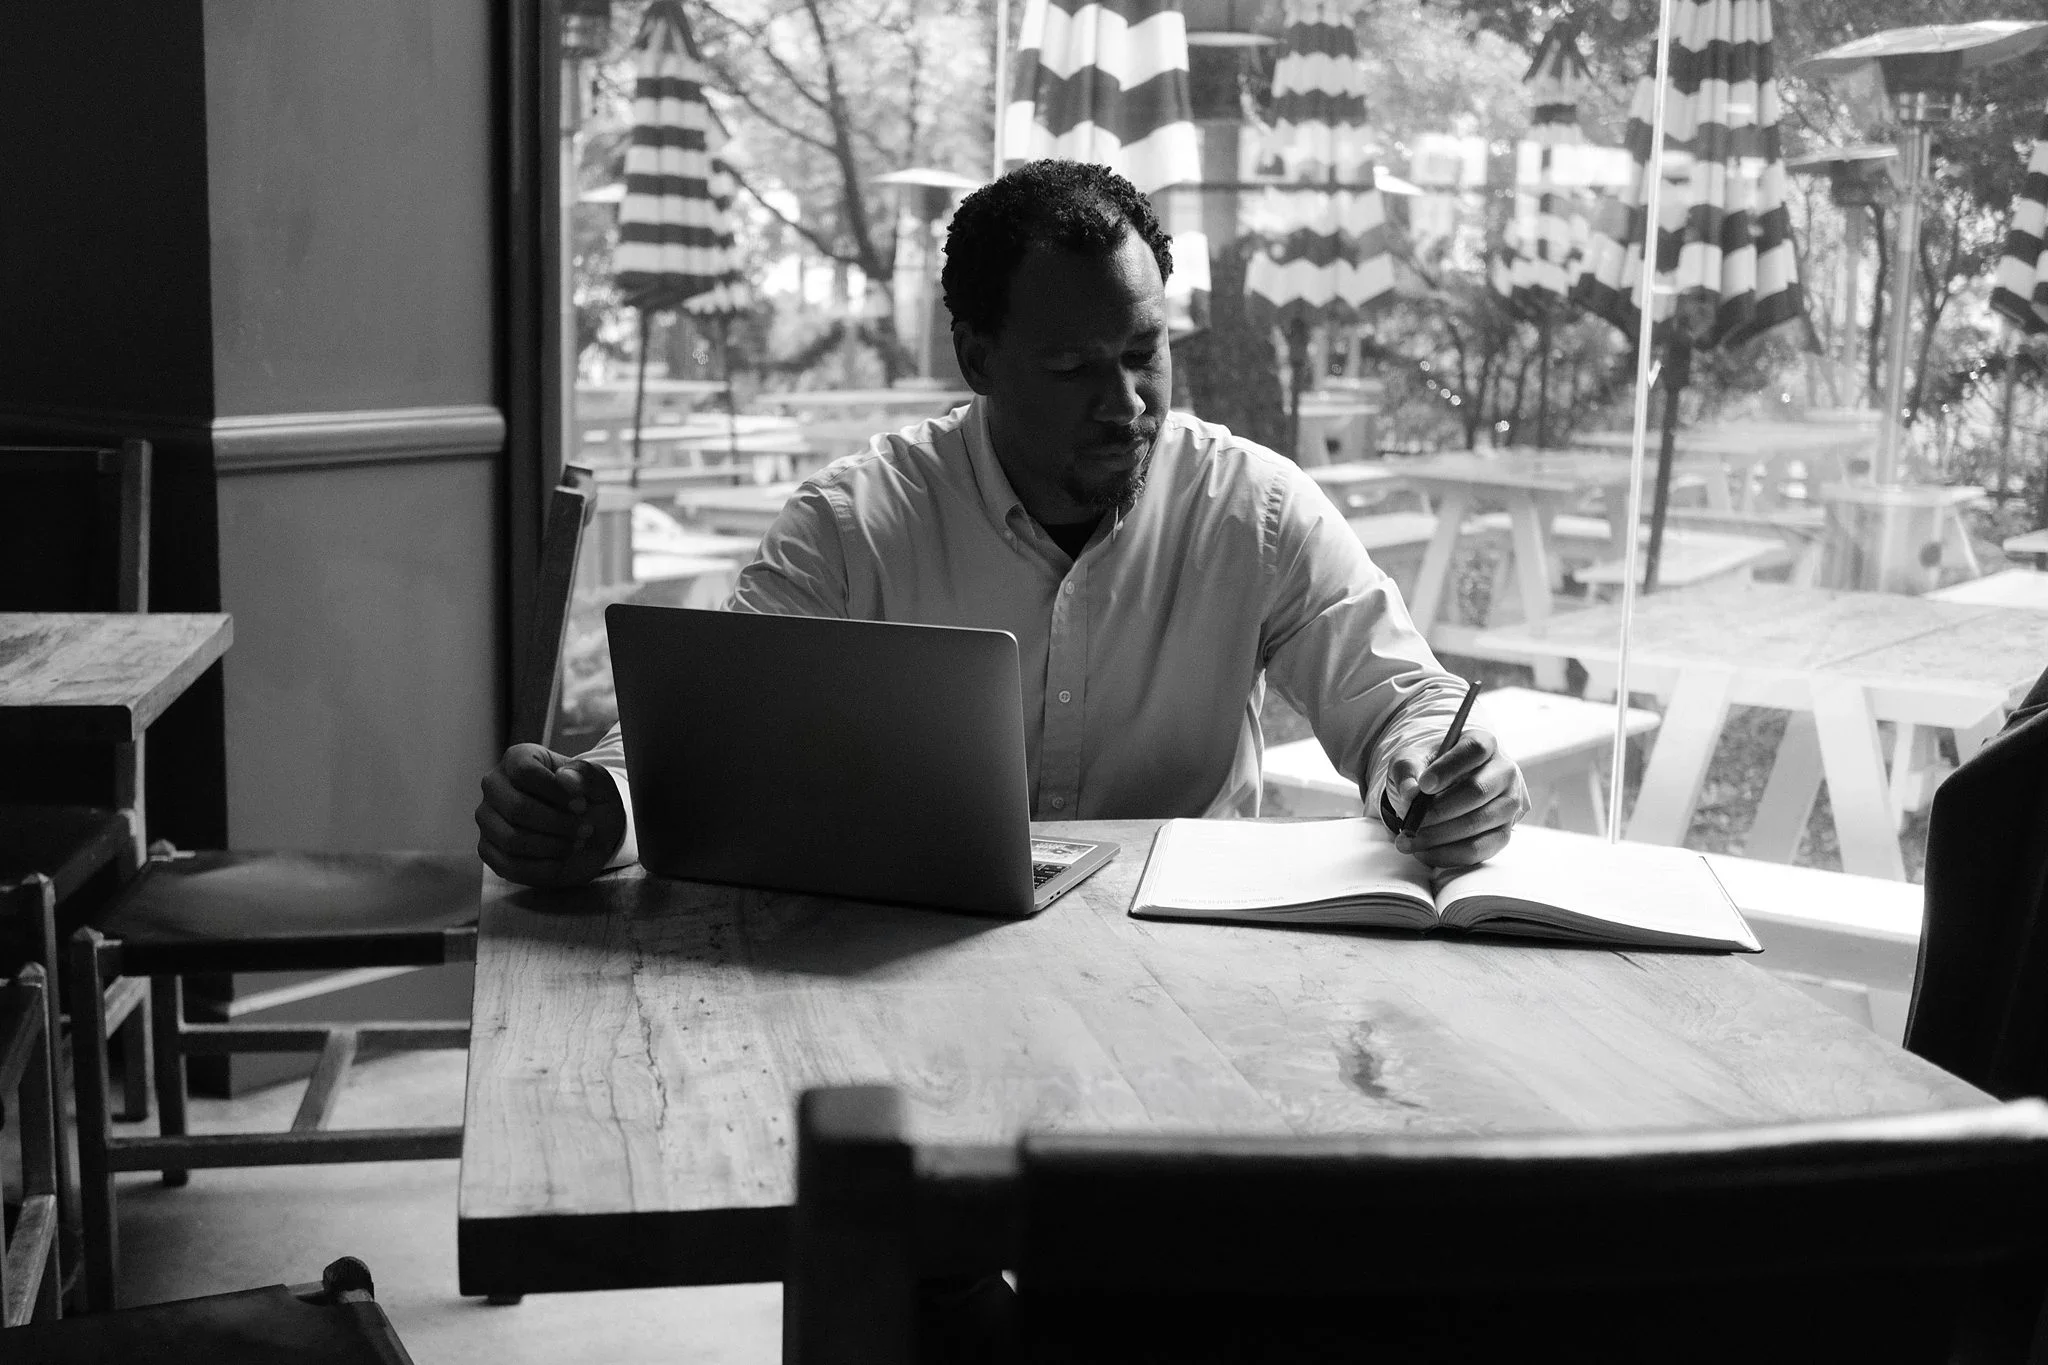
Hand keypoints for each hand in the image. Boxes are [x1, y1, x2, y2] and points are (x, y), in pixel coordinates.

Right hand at [476, 744, 625, 886]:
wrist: (588, 830)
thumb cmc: (589, 800)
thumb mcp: (599, 783)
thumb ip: (586, 775)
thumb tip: (565, 778)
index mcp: (517, 758)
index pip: (525, 772)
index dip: (556, 792)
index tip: (582, 805)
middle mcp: (494, 785)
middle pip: (517, 808)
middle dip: (558, 824)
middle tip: (585, 830)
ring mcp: (487, 818)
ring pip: (512, 839)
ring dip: (552, 846)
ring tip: (576, 844)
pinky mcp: (488, 849)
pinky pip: (508, 865)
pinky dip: (542, 867)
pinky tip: (562, 860)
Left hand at [1385, 727, 1528, 868]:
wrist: (1443, 790)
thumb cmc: (1428, 770)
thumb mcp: (1410, 760)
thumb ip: (1407, 771)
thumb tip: (1410, 793)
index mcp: (1485, 743)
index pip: (1474, 750)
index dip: (1448, 768)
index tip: (1423, 786)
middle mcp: (1505, 771)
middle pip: (1478, 790)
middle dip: (1439, 810)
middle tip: (1410, 822)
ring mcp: (1510, 803)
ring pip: (1479, 822)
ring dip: (1439, 836)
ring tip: (1407, 840)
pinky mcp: (1505, 832)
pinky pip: (1479, 849)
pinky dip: (1448, 854)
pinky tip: (1423, 852)